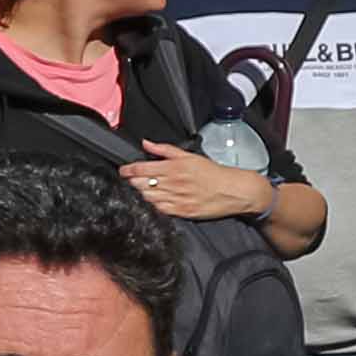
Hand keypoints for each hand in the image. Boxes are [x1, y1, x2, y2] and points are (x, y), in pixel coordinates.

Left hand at [123, 143, 273, 223]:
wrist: (233, 190)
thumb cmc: (213, 173)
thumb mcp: (189, 155)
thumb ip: (164, 150)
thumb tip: (145, 143)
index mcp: (173, 168)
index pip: (141, 169)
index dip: (127, 170)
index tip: (123, 171)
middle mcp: (173, 184)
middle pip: (140, 184)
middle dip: (133, 182)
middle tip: (132, 180)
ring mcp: (176, 199)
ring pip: (147, 197)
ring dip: (142, 193)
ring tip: (144, 190)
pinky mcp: (181, 212)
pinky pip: (159, 209)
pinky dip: (153, 205)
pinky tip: (154, 201)